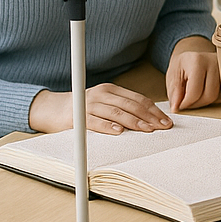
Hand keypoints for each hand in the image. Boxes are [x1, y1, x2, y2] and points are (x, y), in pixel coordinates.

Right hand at [29, 84, 172, 134]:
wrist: (54, 109)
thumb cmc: (85, 109)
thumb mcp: (105, 102)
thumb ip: (123, 107)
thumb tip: (150, 119)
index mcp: (111, 89)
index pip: (138, 99)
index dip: (154, 110)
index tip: (166, 120)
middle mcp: (101, 94)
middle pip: (130, 105)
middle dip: (149, 117)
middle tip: (162, 127)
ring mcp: (89, 104)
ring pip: (116, 112)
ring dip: (134, 122)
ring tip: (147, 130)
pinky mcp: (78, 117)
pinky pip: (96, 121)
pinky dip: (108, 126)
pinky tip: (119, 131)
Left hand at [167, 37, 219, 110]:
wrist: (194, 57)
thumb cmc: (183, 65)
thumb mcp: (173, 75)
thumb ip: (174, 92)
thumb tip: (176, 108)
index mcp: (198, 61)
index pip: (195, 91)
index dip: (185, 103)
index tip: (179, 106)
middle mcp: (215, 62)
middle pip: (209, 96)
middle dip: (196, 104)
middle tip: (187, 103)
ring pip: (219, 97)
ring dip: (205, 102)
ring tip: (195, 96)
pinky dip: (214, 99)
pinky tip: (205, 93)